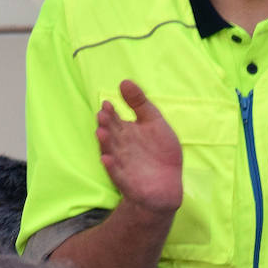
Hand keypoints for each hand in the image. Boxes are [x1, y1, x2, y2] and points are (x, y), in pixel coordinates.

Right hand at [96, 79, 182, 213]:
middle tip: (101, 115)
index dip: (111, 112)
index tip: (107, 103)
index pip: (115, 120)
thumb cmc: (160, 153)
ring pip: (111, 152)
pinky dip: (112, 167)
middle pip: (111, 134)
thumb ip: (140, 103)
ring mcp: (123, 164)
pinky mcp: (128, 182)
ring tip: (100, 133)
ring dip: (105, 143)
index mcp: (126, 132)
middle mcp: (121, 147)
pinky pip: (118, 174)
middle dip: (106, 125)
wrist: (167, 186)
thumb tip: (124, 81)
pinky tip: (106, 159)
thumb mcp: (154, 122)